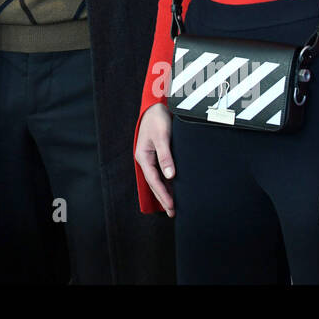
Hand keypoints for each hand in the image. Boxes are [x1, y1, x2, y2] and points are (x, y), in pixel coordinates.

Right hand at [134, 102, 174, 216]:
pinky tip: (174, 188)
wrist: (156, 105)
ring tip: (174, 205)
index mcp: (143, 156)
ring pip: (158, 178)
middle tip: (173, 212)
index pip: (153, 180)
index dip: (163, 194)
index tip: (172, 206)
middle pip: (154, 183)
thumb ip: (165, 157)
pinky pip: (162, 172)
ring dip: (165, 191)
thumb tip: (170, 176)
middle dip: (163, 197)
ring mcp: (151, 157)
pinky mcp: (158, 153)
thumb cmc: (157, 119)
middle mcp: (146, 159)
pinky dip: (168, 181)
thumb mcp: (162, 137)